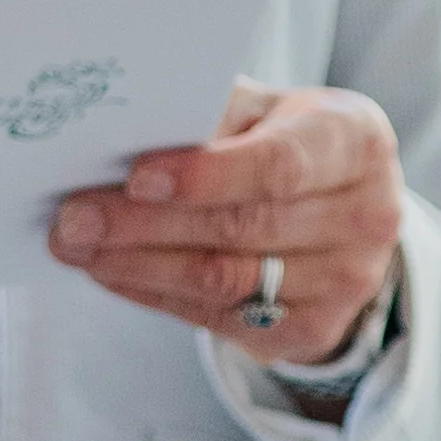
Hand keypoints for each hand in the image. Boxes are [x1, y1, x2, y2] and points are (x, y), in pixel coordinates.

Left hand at [48, 85, 403, 365]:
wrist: (341, 210)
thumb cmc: (285, 140)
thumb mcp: (266, 110)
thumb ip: (210, 114)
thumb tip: (114, 130)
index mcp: (357, 141)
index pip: (280, 165)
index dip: (206, 175)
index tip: (136, 177)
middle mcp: (367, 215)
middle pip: (243, 227)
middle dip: (146, 224)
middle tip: (73, 218)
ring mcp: (346, 282)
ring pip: (224, 279)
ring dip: (138, 264)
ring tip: (76, 246)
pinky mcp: (312, 330)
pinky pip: (218, 318)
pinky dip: (154, 293)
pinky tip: (110, 271)